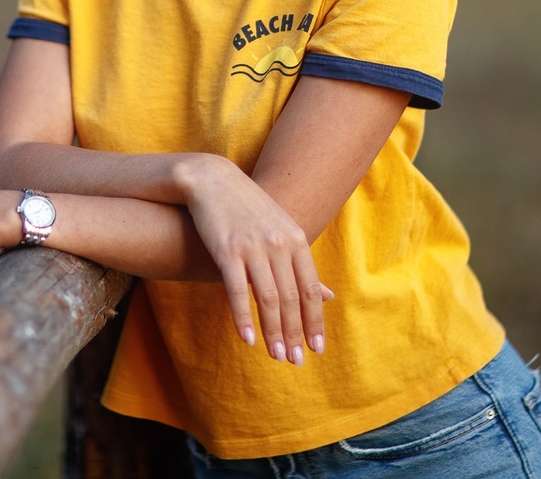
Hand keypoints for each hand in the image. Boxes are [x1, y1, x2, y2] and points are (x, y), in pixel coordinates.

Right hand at [178, 155, 330, 365]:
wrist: (211, 179)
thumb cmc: (248, 209)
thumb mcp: (282, 231)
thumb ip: (302, 264)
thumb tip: (329, 295)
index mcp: (296, 239)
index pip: (311, 290)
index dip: (314, 322)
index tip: (316, 349)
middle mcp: (278, 243)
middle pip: (292, 298)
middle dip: (295, 333)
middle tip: (295, 361)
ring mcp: (252, 246)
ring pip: (268, 298)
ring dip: (273, 331)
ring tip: (276, 356)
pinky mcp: (226, 249)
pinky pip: (237, 290)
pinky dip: (243, 317)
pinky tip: (247, 338)